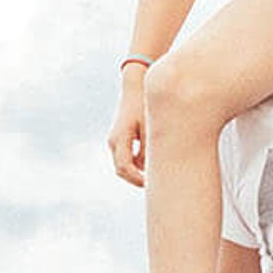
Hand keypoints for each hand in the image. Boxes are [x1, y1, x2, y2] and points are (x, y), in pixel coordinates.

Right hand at [108, 66, 149, 186]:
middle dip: (138, 179)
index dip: (137, 180)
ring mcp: (115, 140)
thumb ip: (149, 149)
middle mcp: (114, 141)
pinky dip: (138, 162)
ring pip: (125, 164)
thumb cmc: (145, 104)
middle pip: (122, 170)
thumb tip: (151, 168)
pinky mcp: (121, 138)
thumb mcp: (151, 126)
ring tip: (158, 172)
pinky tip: (154, 160)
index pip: (124, 168)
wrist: (136, 86)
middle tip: (156, 186)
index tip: (152, 185)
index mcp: (119, 139)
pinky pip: (128, 157)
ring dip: (139, 170)